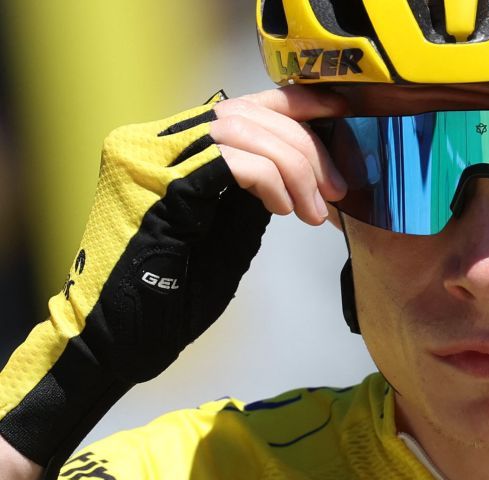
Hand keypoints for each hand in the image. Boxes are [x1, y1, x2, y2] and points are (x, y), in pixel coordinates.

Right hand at [0, 86, 350, 479]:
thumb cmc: (174, 295)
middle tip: (335, 190)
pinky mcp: (159, 187)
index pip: (241, 104)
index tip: (341, 117)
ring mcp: (149, 160)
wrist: (123, 343)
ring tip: (313, 210)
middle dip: (305, 148)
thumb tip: (304, 163)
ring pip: (243, 130)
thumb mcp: (230, 226)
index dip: (296, 106)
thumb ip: (256, 187)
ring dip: (294, 167)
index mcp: (167, 147)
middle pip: (247, 112)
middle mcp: (150, 141)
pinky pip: (232, 160)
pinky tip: (285, 210)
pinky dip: (271, 179)